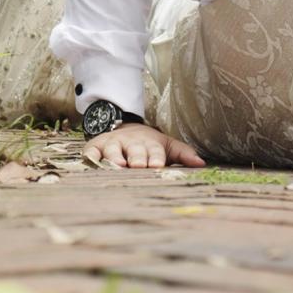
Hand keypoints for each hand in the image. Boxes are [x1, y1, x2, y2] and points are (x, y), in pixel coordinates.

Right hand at [83, 122, 205, 169]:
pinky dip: (90, 157)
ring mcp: (113, 143)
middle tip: (139, 166)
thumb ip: (183, 155)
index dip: (156, 158)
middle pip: (135, 150)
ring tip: (118, 165)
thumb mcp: (167, 146)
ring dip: (115, 156)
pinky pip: (91, 151)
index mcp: (150, 144)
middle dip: (137, 157)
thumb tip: (202, 164)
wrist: (125, 127)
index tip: (158, 166)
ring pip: (113, 149)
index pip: (155, 151)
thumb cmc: (149, 145)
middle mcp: (131, 142)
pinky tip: (90, 163)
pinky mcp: (96, 146)